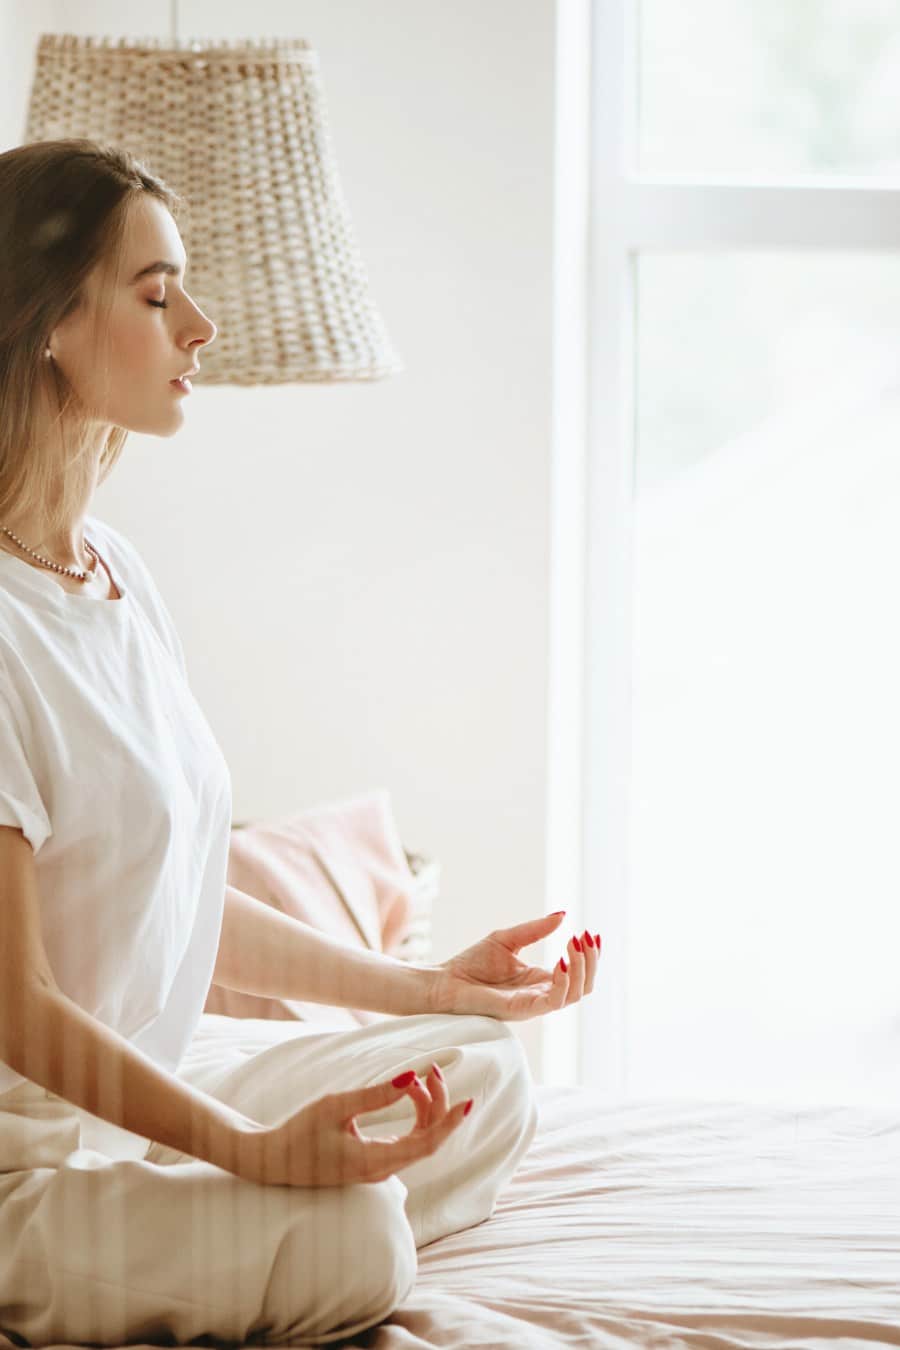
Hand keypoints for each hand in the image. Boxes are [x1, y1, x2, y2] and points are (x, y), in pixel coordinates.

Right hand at [232, 1064, 472, 1187]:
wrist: (272, 1160)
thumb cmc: (299, 1133)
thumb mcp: (334, 1107)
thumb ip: (374, 1095)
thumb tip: (411, 1077)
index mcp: (374, 1162)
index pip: (426, 1145)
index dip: (449, 1123)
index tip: (468, 1102)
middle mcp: (382, 1169)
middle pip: (427, 1139)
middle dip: (437, 1104)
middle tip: (433, 1070)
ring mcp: (379, 1168)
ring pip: (419, 1138)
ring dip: (426, 1107)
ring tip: (418, 1077)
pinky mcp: (373, 1161)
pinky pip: (408, 1139)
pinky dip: (414, 1115)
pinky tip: (409, 1092)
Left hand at [429, 912, 601, 1019]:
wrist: (444, 981)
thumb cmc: (471, 963)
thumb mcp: (508, 939)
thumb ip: (535, 930)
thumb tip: (563, 915)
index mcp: (540, 979)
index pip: (578, 972)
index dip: (590, 955)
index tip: (591, 933)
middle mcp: (541, 993)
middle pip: (584, 985)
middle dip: (592, 962)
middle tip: (586, 938)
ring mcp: (534, 1003)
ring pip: (575, 994)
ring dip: (582, 969)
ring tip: (576, 945)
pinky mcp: (523, 1009)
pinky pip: (553, 1001)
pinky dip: (564, 982)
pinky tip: (562, 961)